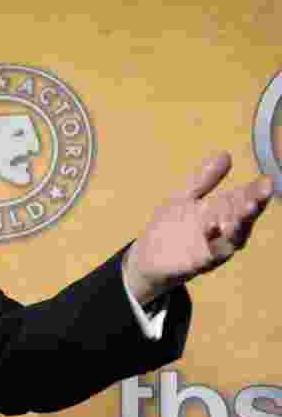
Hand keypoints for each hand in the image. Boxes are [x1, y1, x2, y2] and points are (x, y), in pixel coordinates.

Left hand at [124, 152, 273, 303]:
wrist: (148, 257)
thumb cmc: (171, 225)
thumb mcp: (185, 197)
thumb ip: (204, 179)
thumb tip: (226, 154)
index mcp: (223, 212)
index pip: (244, 198)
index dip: (256, 190)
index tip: (267, 179)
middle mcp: (225, 231)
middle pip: (244, 216)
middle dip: (255, 203)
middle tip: (264, 189)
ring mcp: (215, 247)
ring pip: (235, 236)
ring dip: (241, 222)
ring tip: (248, 207)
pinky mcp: (200, 262)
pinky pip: (213, 253)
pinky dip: (216, 243)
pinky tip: (215, 229)